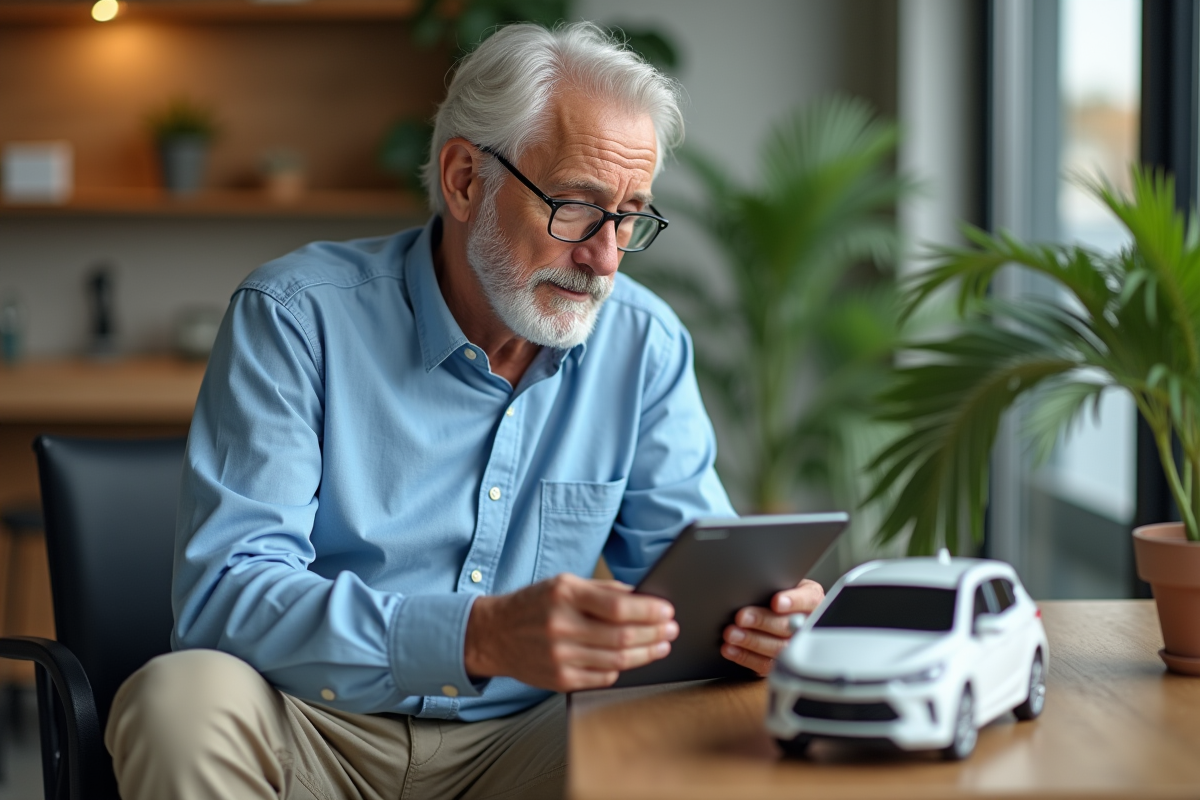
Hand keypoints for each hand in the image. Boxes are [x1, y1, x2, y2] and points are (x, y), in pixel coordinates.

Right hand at [464, 573, 677, 691]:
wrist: (494, 635)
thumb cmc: (533, 605)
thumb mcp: (563, 584)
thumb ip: (602, 590)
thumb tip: (641, 597)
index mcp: (564, 595)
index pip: (618, 607)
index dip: (649, 611)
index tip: (667, 612)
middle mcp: (561, 626)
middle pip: (622, 636)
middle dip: (654, 633)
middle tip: (671, 630)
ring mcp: (560, 656)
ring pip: (617, 661)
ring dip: (646, 654)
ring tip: (661, 646)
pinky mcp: (559, 680)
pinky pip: (603, 678)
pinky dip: (622, 669)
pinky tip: (633, 660)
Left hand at [721, 579, 823, 676]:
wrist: (780, 612)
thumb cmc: (780, 594)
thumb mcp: (783, 583)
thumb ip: (776, 584)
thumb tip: (755, 586)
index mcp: (812, 601)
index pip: (809, 600)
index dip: (794, 602)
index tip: (776, 602)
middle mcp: (807, 625)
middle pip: (789, 626)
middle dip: (763, 621)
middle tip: (741, 617)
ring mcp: (796, 647)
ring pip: (777, 648)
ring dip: (751, 641)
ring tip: (732, 633)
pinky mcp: (781, 664)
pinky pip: (765, 664)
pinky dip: (745, 656)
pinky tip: (731, 648)